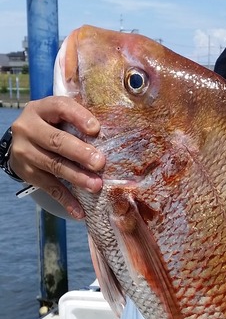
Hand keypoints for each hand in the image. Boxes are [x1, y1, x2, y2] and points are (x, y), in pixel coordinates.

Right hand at [10, 96, 104, 218]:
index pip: (60, 108)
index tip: (96, 129)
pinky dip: (66, 200)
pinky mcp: (27, 173)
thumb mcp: (57, 117)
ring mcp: (25, 152)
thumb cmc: (50, 127)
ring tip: (96, 186)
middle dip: (80, 153)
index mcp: (40, 109)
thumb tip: (112, 136)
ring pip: (54, 166)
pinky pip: (49, 188)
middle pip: (56, 141)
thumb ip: (77, 122)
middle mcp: (28, 128)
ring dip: (77, 178)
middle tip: (100, 163)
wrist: (21, 143)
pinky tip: (79, 211)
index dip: (78, 117)